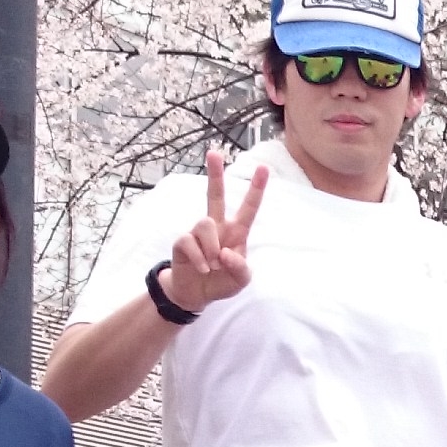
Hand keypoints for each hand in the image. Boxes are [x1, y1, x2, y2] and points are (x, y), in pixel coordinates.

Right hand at [162, 145, 265, 310]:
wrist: (196, 294)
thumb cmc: (221, 282)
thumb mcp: (240, 281)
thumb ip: (240, 268)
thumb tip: (226, 253)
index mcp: (236, 233)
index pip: (248, 208)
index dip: (256, 189)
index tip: (263, 167)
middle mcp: (217, 227)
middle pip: (215, 196)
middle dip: (215, 174)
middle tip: (213, 153)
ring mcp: (198, 233)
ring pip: (205, 224)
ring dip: (212, 248)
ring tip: (213, 265)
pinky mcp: (183, 242)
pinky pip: (191, 242)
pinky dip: (200, 259)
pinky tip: (203, 269)